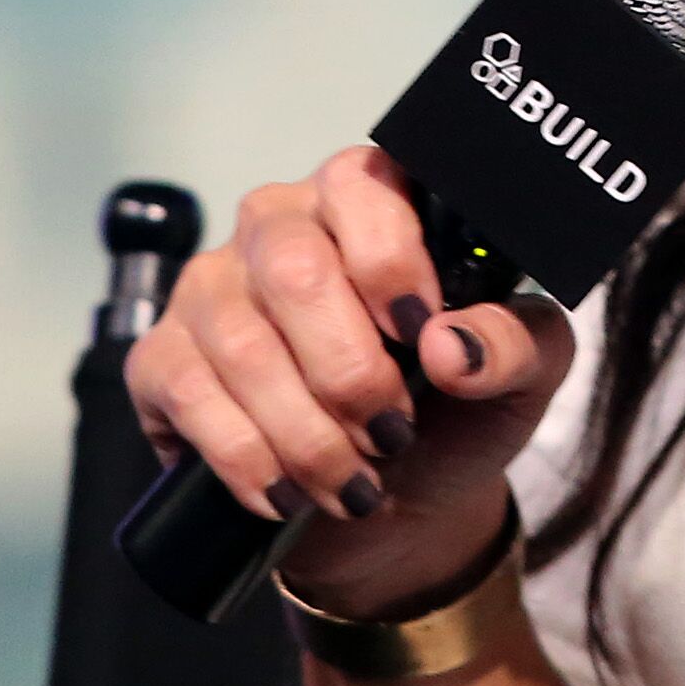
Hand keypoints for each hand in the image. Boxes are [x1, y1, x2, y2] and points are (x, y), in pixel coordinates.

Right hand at [123, 146, 577, 614]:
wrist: (399, 500)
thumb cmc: (458, 408)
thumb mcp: (521, 374)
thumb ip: (515, 342)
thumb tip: (451, 344)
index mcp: (371, 198)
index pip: (362, 185)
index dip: (389, 260)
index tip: (420, 334)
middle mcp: (283, 223)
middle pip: (295, 270)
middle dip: (348, 370)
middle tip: (392, 432)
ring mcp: (213, 286)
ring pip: (242, 344)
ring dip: (306, 431)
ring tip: (355, 481)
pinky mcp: (163, 357)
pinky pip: (190, 395)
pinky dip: (247, 458)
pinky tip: (289, 492)